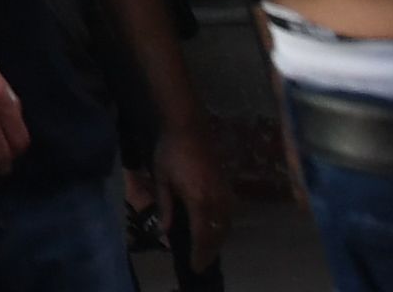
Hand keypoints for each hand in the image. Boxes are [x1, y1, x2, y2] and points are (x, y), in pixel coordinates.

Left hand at [138, 119, 225, 270]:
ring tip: (207, 250)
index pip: (202, 236)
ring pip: (226, 225)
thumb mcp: (162, 179)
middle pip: (217, 234)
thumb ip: (165, 206)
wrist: (189, 126)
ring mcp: (225, 192)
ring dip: (218, 240)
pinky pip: (230, 214)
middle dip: (210, 251)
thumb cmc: (171, 151)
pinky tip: (215, 229)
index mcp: (198, 200)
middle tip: (201, 263)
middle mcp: (216, 199)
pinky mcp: (228, 185)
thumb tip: (164, 231)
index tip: (195, 267)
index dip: (199, 254)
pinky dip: (224, 226)